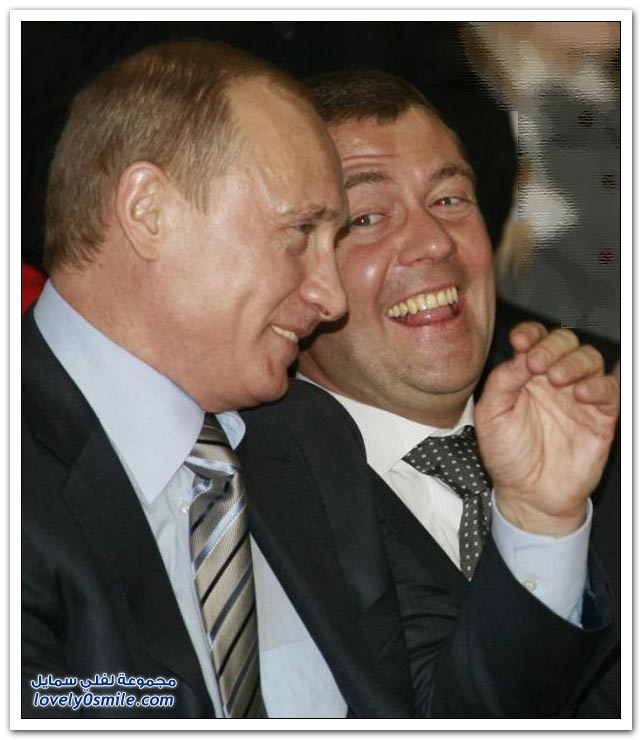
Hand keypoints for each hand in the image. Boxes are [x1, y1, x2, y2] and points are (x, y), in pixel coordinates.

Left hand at [475, 322, 619, 535]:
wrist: (528, 494)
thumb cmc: (508, 454)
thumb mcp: (491, 415)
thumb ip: (502, 381)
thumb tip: (520, 354)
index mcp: (525, 375)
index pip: (534, 339)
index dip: (530, 334)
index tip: (521, 341)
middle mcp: (553, 380)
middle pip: (564, 342)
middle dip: (552, 346)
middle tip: (537, 363)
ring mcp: (578, 396)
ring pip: (589, 359)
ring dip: (574, 362)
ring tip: (558, 379)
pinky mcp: (601, 416)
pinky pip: (610, 390)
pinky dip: (599, 386)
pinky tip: (581, 394)